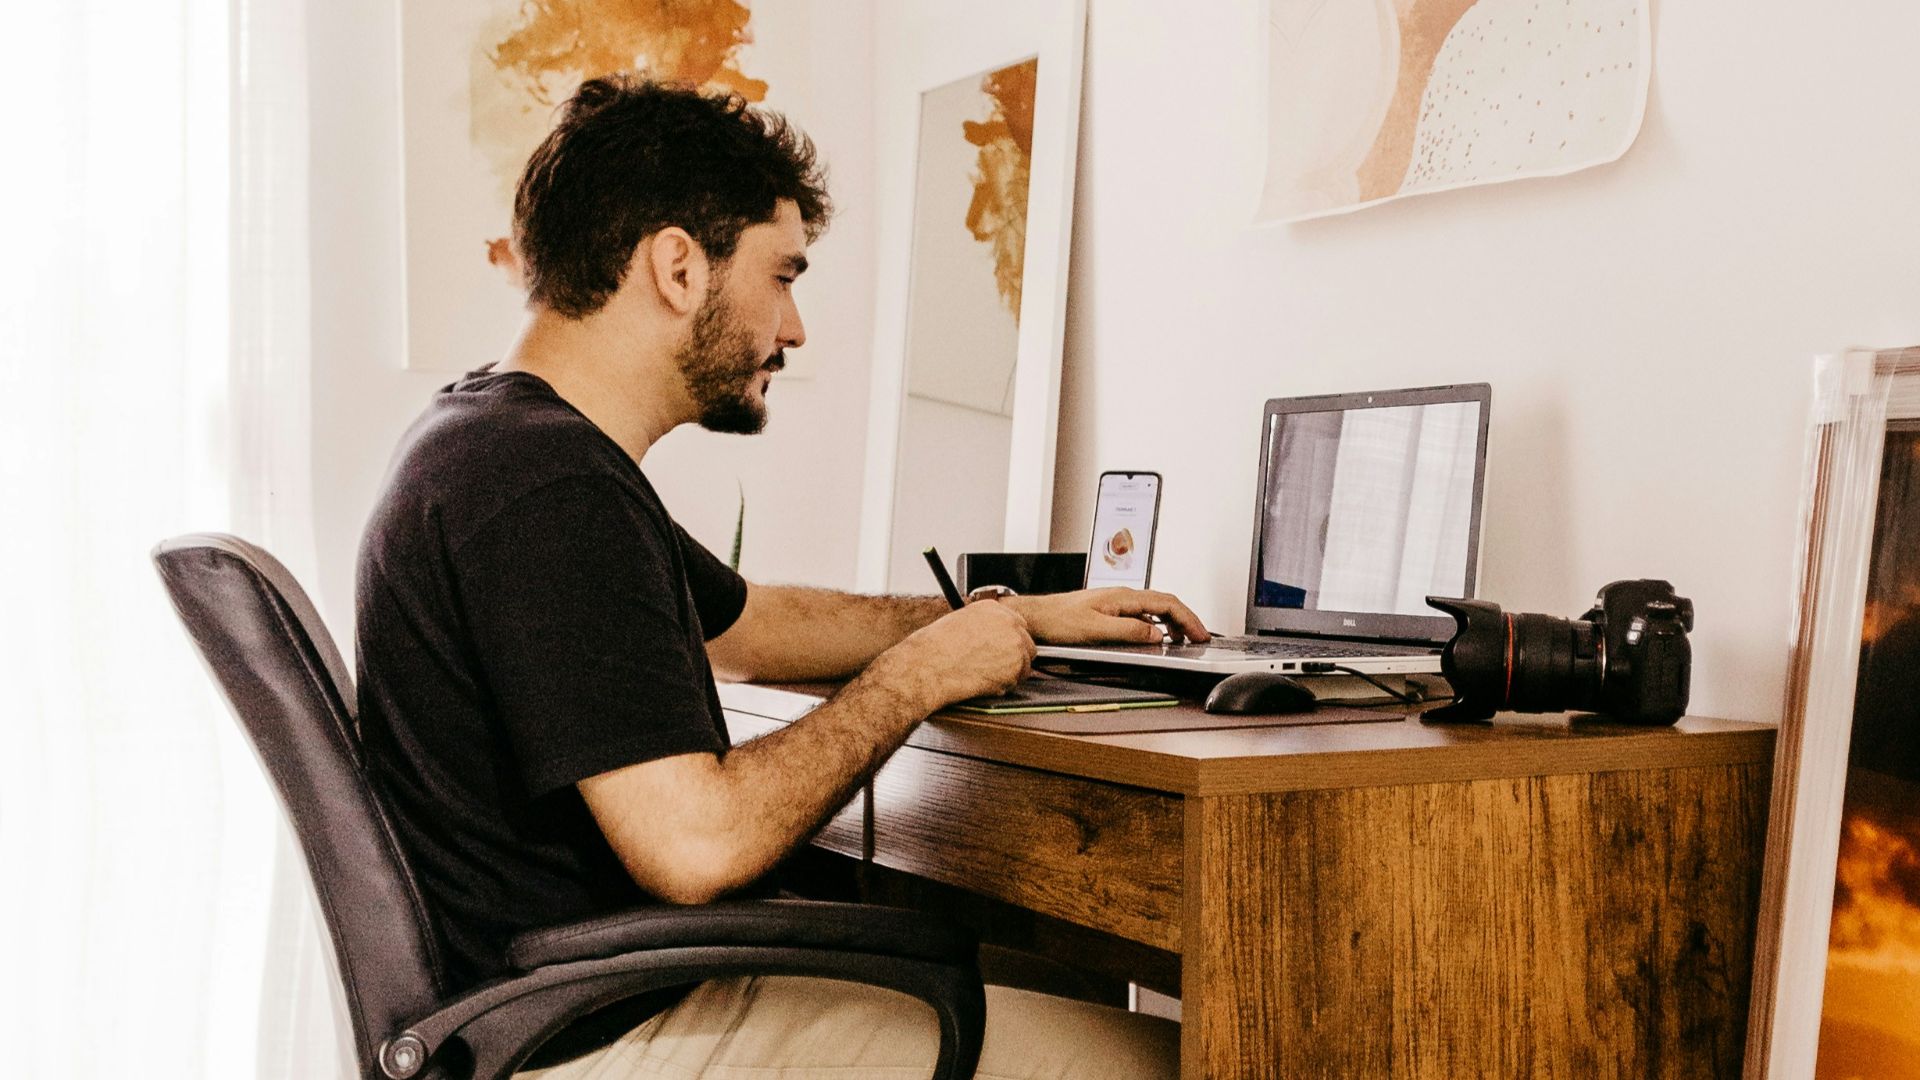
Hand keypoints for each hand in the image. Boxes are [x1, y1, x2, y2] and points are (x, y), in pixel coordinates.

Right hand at [865, 600, 1035, 711]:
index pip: (1017, 625)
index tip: (1001, 652)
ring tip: (983, 676)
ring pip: (1024, 665)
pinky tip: (982, 683)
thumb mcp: (959, 623)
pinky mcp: (1015, 667)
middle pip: (1026, 644)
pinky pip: (1016, 682)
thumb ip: (982, 627)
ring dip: (1009, 674)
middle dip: (1013, 659)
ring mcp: (1015, 644)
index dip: (1009, 642)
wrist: (928, 666)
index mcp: (993, 608)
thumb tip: (991, 640)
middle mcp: (1008, 622)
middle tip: (994, 668)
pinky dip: (1002, 687)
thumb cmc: (934, 648)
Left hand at [1007, 588, 1212, 645]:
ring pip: (1154, 608)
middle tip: (1200, 638)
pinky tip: (1155, 636)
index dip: (1188, 619)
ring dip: (1173, 622)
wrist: (1036, 617)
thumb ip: (1129, 631)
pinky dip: (1157, 624)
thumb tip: (1156, 635)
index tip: (1200, 634)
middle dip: (1186, 620)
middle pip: (1165, 603)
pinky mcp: (1109, 610)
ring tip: (1183, 639)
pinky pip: (1142, 614)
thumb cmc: (1058, 621)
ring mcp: (1116, 602)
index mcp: (1123, 597)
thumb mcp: (1096, 629)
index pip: (1167, 603)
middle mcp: (1122, 596)